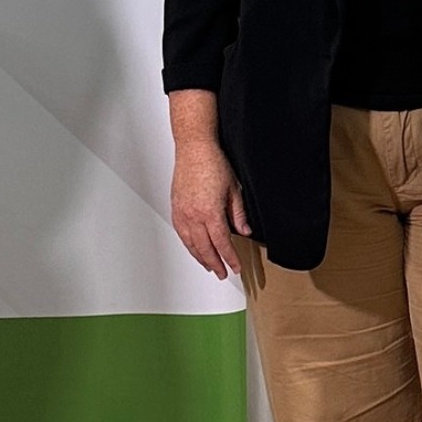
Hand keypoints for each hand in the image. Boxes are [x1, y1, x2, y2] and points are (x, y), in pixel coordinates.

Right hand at [170, 138, 251, 278]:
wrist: (194, 148)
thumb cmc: (212, 163)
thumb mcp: (233, 189)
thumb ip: (238, 214)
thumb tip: (245, 231)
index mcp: (210, 213)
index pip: (221, 244)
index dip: (230, 259)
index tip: (236, 268)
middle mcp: (193, 216)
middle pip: (204, 248)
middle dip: (215, 263)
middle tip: (222, 273)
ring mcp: (182, 212)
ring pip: (190, 243)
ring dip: (200, 257)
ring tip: (209, 265)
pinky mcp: (175, 207)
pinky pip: (181, 233)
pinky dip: (188, 244)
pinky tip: (193, 247)